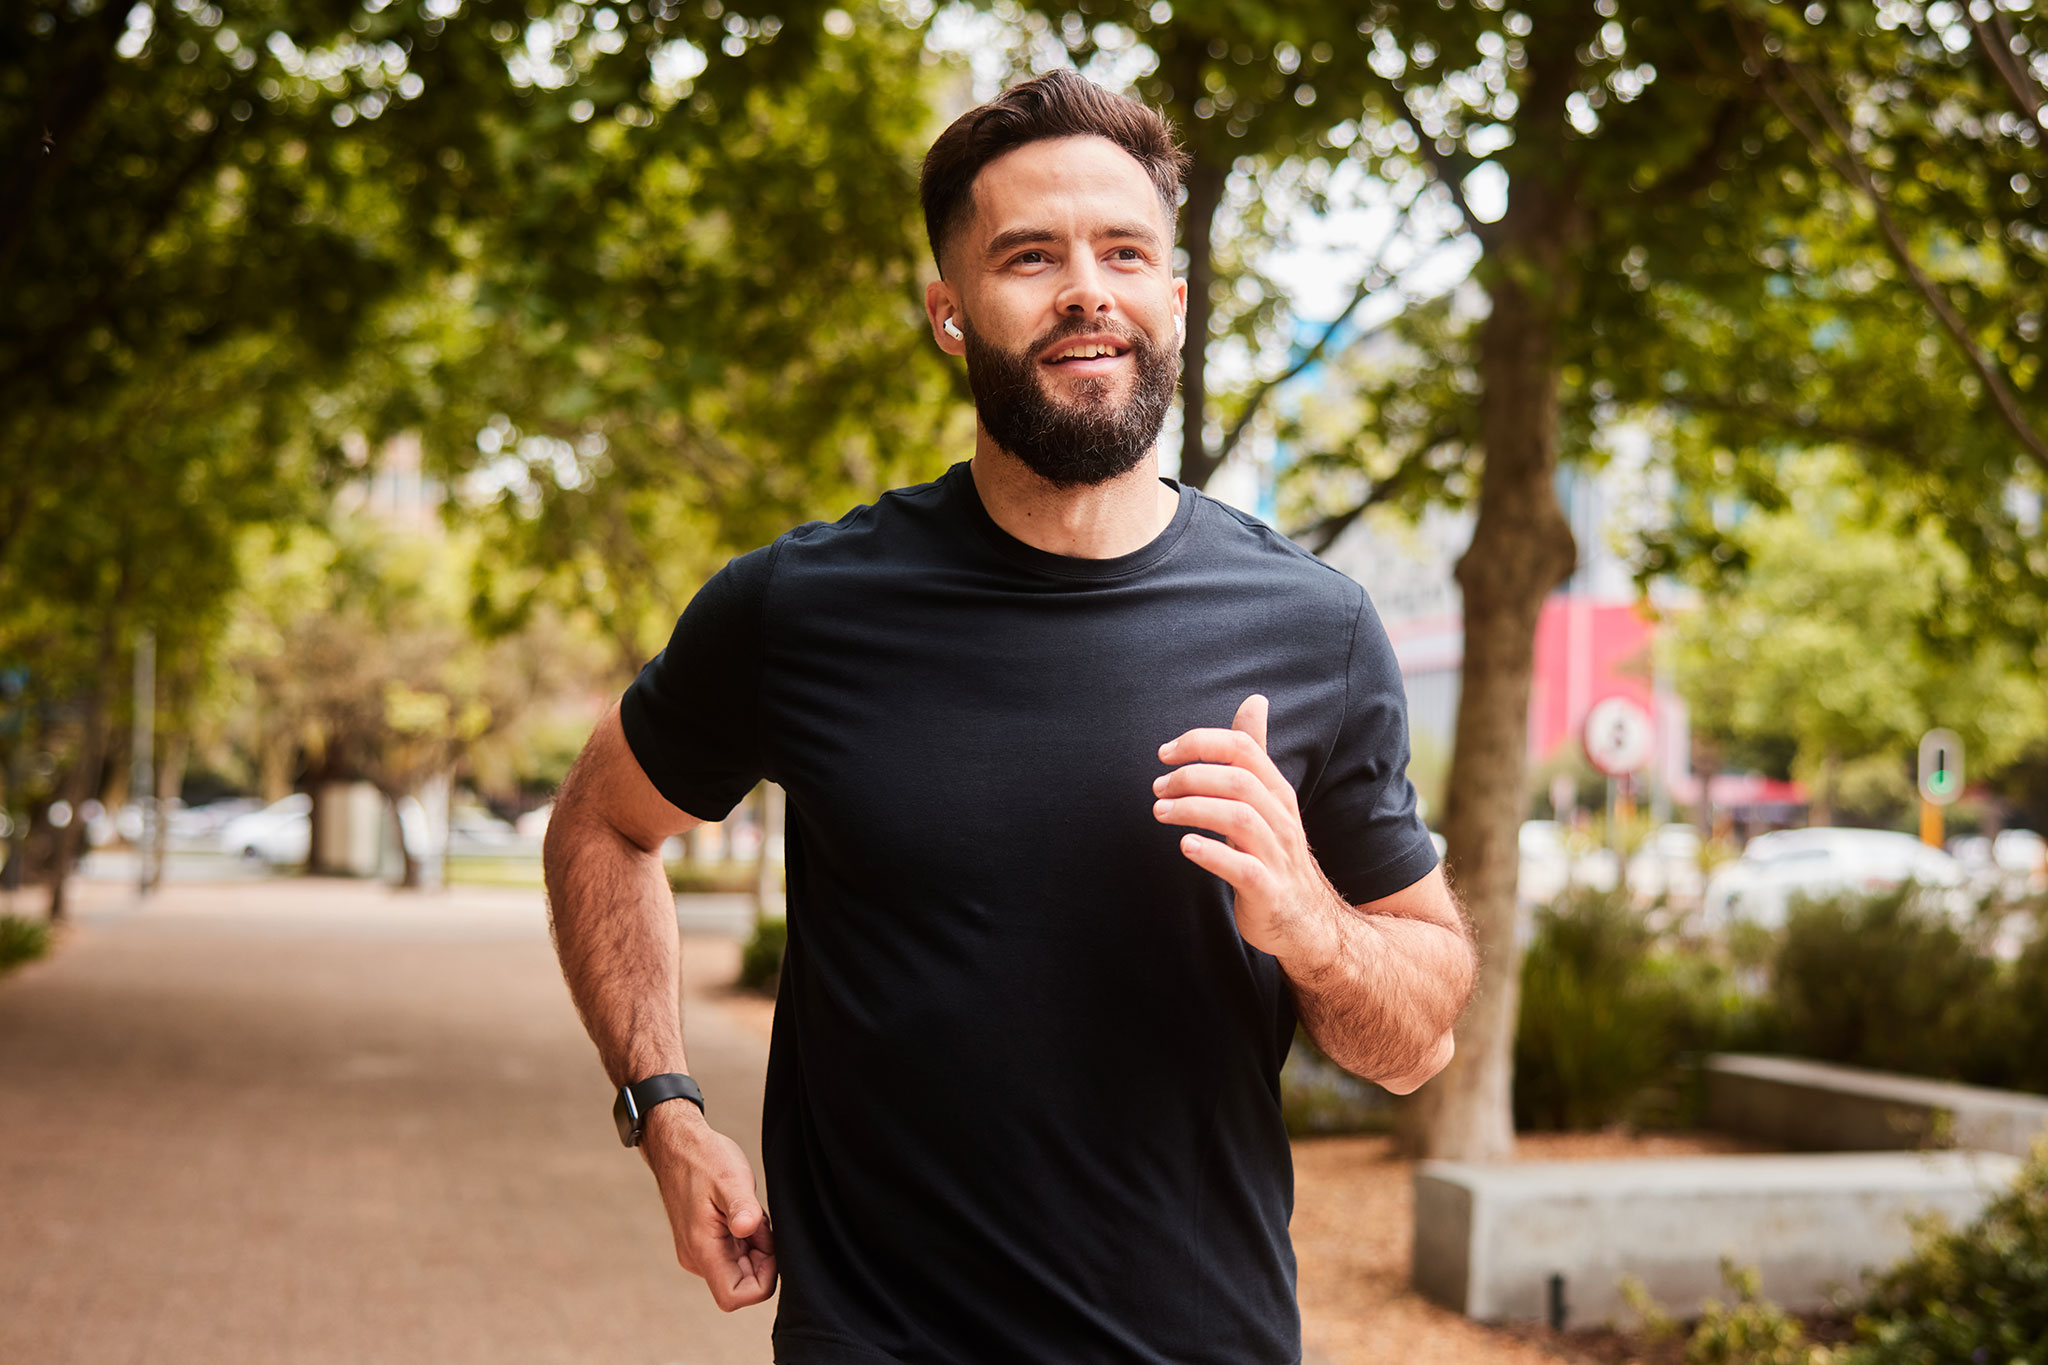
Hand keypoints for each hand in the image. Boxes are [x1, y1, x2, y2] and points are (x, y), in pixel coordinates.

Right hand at [639, 1100, 776, 1310]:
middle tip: (760, 1221)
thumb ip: (742, 1206)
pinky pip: (733, 1254)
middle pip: (741, 1283)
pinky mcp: (703, 1241)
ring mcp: (699, 1251)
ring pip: (739, 1268)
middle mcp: (697, 1258)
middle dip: (761, 1258)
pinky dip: (746, 1239)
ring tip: (750, 1212)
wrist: (676, 1143)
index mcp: (702, 1249)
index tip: (768, 1246)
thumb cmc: (702, 1158)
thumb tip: (748, 1228)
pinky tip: (743, 1212)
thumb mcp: (730, 1178)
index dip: (762, 1280)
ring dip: (754, 1246)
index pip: (734, 1297)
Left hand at [1153, 693, 1339, 962]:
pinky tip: (1186, 846)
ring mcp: (1277, 855)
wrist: (1307, 921)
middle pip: (1239, 780)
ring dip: (1194, 809)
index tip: (1164, 753)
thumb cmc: (1275, 853)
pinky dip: (1212, 853)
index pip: (1244, 749)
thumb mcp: (1268, 800)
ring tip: (1160, 811)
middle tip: (1157, 788)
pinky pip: (1242, 867)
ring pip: (1239, 818)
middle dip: (1191, 776)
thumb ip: (1255, 754)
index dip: (1201, 743)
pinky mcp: (1268, 890)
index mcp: (1277, 792)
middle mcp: (1281, 818)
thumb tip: (1254, 701)